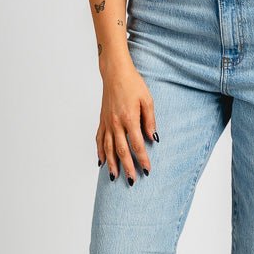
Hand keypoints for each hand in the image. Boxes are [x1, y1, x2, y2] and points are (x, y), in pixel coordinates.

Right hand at [97, 62, 158, 183]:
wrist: (115, 73)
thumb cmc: (133, 84)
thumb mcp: (147, 100)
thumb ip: (150, 120)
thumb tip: (153, 138)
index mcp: (129, 118)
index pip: (137, 144)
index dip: (142, 159)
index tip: (147, 170)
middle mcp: (116, 123)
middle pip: (121, 150)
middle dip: (127, 167)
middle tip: (132, 181)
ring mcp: (107, 123)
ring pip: (108, 148)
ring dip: (112, 164)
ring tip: (115, 177)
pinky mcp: (102, 120)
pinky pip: (99, 139)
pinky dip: (100, 152)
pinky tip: (101, 162)